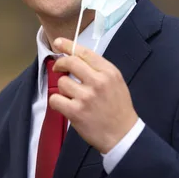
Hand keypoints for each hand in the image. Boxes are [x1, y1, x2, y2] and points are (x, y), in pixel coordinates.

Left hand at [50, 38, 138, 153]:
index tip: (59, 43)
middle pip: (70, 63)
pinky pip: (55, 99)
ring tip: (72, 96)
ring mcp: (86, 97)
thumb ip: (99, 70)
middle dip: (60, 64)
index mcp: (109, 72)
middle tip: (58, 69)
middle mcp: (98, 82)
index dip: (68, 46)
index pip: (84, 53)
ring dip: (63, 89)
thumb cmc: (118, 108)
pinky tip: (65, 106)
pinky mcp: (76, 112)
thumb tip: (76, 58)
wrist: (122, 134)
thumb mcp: (116, 82)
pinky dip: (57, 102)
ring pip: (61, 83)